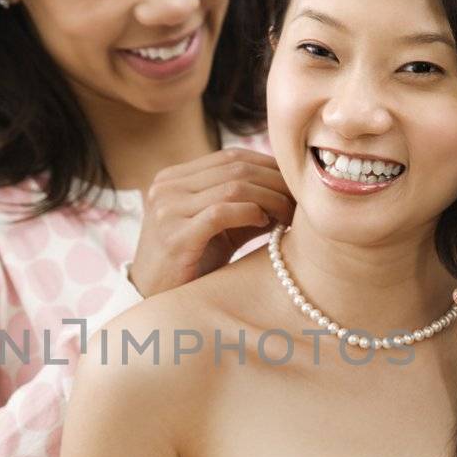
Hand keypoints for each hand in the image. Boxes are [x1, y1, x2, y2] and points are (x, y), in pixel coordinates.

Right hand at [129, 146, 293, 295]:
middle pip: (235, 167)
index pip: (230, 157)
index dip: (268, 166)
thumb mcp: (218, 227)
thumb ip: (245, 206)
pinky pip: (221, 212)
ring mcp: (167, 209)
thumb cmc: (191, 263)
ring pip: (233, 187)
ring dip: (270, 199)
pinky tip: (265, 225)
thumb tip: (291, 192)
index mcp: (173, 178)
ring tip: (288, 215)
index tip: (295, 185)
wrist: (156, 299)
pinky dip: (250, 214)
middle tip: (300, 200)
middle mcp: (166, 187)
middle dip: (275, 182)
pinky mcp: (174, 235)